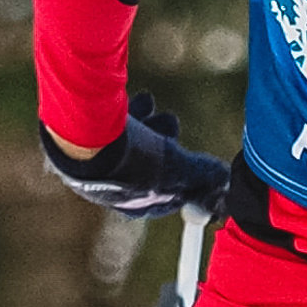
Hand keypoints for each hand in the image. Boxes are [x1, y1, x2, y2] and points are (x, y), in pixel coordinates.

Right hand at [41, 91, 230, 219]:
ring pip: (137, 141)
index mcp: (130, 204)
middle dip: (167, 143)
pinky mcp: (89, 139)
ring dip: (150, 123)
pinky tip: (133, 102)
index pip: (169, 198)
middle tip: (170, 124)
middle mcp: (112, 186)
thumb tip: (225, 177)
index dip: (190, 180)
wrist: (81, 130)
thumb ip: (202, 174)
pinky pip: (119, 125)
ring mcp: (99, 163)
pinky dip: (131, 113)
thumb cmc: (129, 157)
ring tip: (148, 108)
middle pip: (153, 167)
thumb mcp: (176, 168)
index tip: (205, 164)